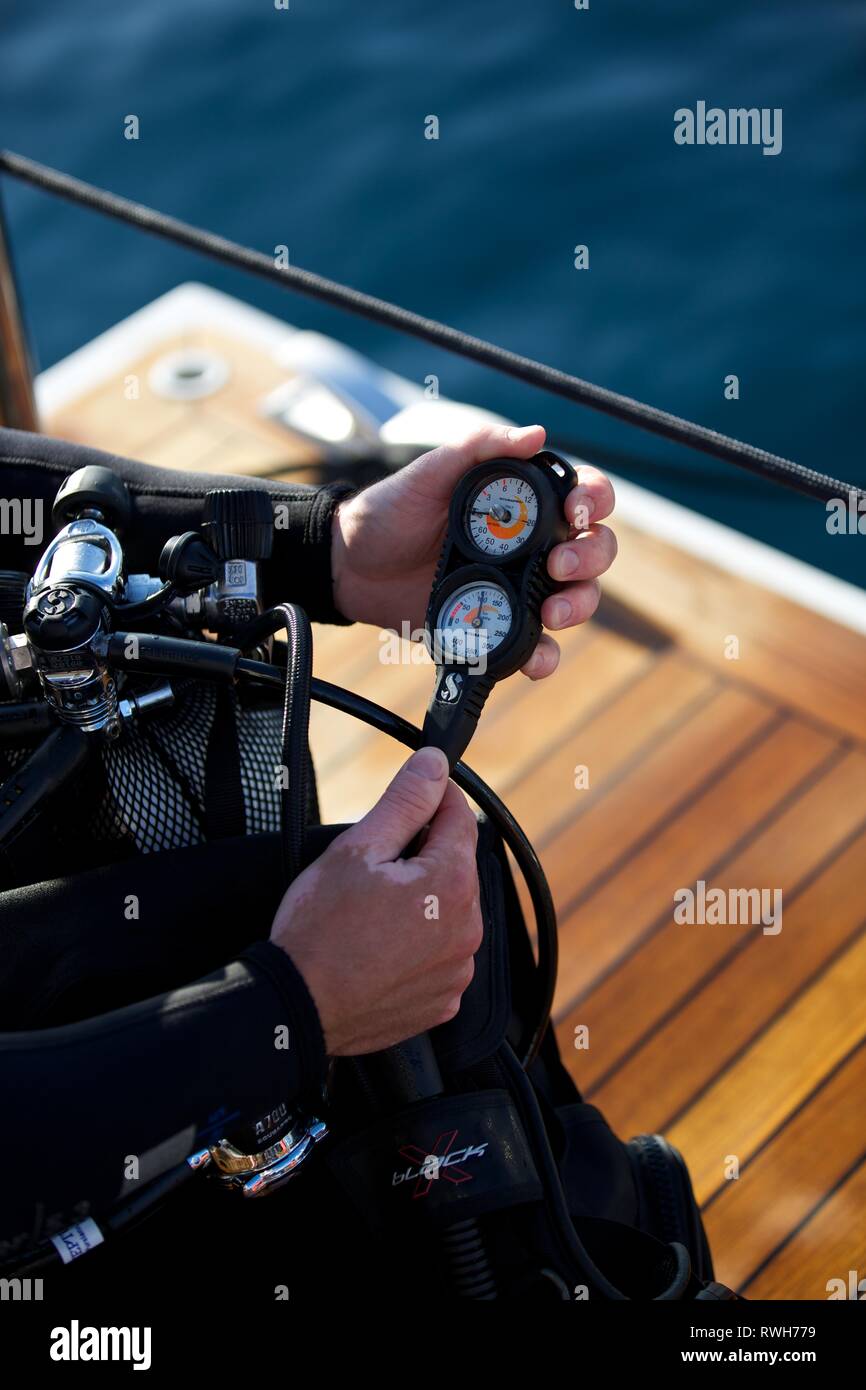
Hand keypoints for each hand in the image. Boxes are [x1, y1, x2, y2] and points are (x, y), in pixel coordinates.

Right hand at [269, 746, 481, 1054]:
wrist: (297, 1006)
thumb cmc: (319, 929)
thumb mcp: (357, 849)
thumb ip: (404, 802)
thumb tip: (434, 764)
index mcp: (452, 883)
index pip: (461, 817)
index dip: (435, 798)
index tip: (415, 792)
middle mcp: (468, 928)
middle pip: (455, 867)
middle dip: (424, 855)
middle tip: (376, 861)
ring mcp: (456, 970)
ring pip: (449, 913)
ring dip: (423, 902)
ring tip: (371, 909)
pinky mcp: (441, 1000)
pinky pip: (438, 957)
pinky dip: (418, 945)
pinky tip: (379, 945)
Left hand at [331, 422, 616, 678]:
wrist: (352, 566)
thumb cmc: (391, 511)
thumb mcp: (430, 472)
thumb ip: (477, 448)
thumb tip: (534, 433)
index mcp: (526, 501)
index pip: (584, 497)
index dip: (595, 501)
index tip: (577, 513)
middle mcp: (533, 545)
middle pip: (593, 551)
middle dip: (590, 559)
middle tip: (559, 566)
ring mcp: (520, 587)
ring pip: (577, 599)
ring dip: (578, 606)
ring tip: (551, 613)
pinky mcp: (501, 625)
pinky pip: (537, 647)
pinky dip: (545, 657)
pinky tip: (535, 658)